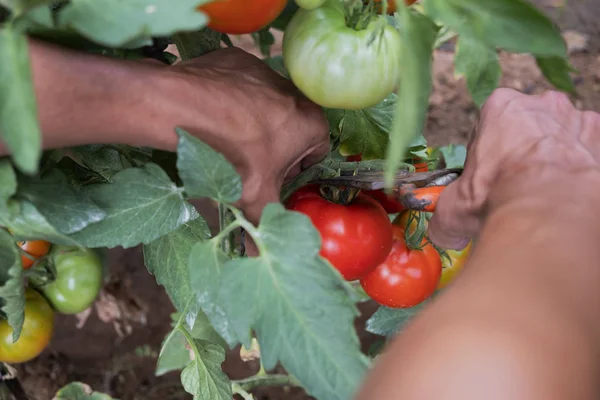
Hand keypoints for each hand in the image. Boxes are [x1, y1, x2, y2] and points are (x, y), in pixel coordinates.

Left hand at [23, 41, 328, 225]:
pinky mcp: (237, 60)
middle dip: (273, 149)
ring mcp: (265, 73)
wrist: (183, 109)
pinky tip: (210, 116)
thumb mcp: (252, 199)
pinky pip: (239, 86)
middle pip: (290, 129)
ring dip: (251, 124)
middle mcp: (295, 93)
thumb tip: (261, 259)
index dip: (294, 172)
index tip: (272, 180)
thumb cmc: (230, 155)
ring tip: (224, 141)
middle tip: (246, 165)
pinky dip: (229, 101)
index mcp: (310, 124)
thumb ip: (264, 229)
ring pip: (265, 107)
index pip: (315, 152)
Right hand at [428, 88, 599, 249]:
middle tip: (519, 185)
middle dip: (526, 151)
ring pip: (565, 135)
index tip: (490, 177)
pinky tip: (572, 193)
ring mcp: (577, 117)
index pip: (491, 125)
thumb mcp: (455, 208)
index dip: (490, 153)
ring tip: (549, 193)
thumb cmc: (497, 194)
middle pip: (531, 126)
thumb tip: (443, 235)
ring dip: (558, 158)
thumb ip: (446, 216)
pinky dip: (585, 168)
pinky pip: (592, 150)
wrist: (548, 210)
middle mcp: (541, 103)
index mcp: (500, 106)